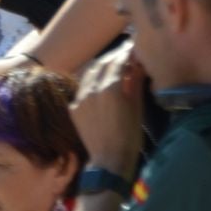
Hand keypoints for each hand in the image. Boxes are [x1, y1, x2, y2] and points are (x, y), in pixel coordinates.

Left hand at [71, 42, 145, 174]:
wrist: (108, 161)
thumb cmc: (129, 136)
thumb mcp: (136, 108)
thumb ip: (134, 83)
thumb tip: (137, 65)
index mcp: (110, 87)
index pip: (118, 62)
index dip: (126, 54)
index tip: (133, 49)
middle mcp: (92, 88)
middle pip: (101, 64)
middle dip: (113, 58)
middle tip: (124, 56)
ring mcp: (80, 97)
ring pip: (89, 74)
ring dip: (100, 68)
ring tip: (112, 68)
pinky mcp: (73, 107)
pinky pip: (83, 89)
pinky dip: (92, 83)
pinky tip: (100, 87)